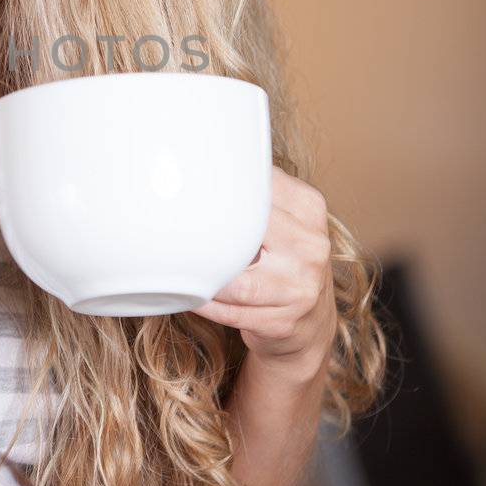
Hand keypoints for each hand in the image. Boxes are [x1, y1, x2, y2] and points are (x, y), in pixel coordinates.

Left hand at [189, 165, 336, 373]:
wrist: (313, 322)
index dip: (217, 193)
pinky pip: (232, 313)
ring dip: (203, 276)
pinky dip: (206, 304)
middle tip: (172, 230)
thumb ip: (257, 191)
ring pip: (236, 282)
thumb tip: (201, 163)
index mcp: (308, 210)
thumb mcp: (287, 217)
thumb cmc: (285, 260)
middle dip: (206, 238)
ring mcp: (300, 288)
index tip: (186, 191)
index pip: (258, 190)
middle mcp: (310, 247)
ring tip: (177, 266)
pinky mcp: (284, 322)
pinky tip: (190, 295)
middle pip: (245, 235)